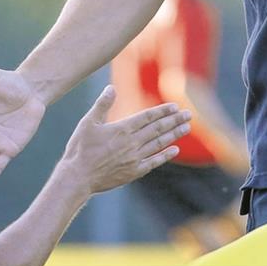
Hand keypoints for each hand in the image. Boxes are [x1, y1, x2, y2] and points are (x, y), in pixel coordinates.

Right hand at [61, 86, 190, 194]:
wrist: (77, 177)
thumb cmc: (80, 149)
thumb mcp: (88, 122)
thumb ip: (102, 105)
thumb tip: (111, 88)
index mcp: (122, 129)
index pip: (148, 117)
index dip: (163, 111)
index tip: (175, 107)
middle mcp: (132, 142)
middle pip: (158, 129)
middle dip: (174, 120)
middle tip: (189, 114)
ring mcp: (134, 158)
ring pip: (159, 143)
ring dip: (174, 135)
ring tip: (186, 128)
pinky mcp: (133, 172)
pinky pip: (154, 162)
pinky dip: (165, 155)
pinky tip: (175, 150)